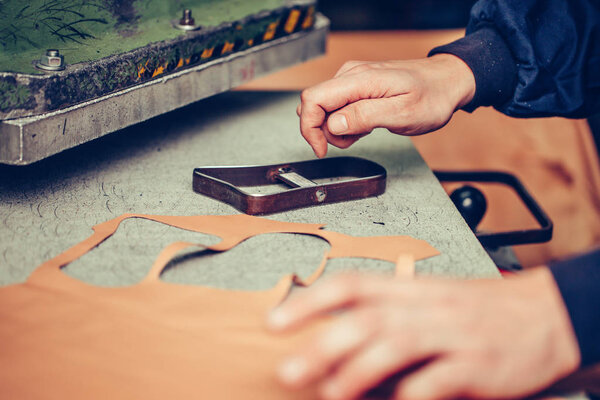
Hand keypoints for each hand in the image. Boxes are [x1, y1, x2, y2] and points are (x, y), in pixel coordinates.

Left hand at [267, 268, 579, 399]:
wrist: (546, 315)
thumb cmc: (481, 310)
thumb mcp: (432, 301)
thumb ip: (390, 317)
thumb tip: (340, 349)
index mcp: (411, 289)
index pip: (351, 285)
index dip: (310, 301)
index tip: (276, 321)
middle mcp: (427, 307)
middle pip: (366, 318)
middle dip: (323, 344)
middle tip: (289, 370)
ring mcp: (452, 334)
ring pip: (397, 344)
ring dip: (358, 370)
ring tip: (331, 392)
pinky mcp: (478, 365)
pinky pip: (439, 380)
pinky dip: (413, 394)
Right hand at [297, 54, 475, 157]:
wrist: (448, 81)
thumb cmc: (432, 97)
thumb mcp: (402, 113)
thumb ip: (365, 116)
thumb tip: (334, 123)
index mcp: (359, 79)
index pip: (313, 99)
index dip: (309, 128)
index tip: (321, 149)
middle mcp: (351, 74)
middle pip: (314, 104)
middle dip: (324, 131)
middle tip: (351, 141)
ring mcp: (353, 78)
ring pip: (325, 108)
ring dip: (336, 128)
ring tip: (364, 133)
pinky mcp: (357, 85)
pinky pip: (337, 106)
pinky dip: (345, 123)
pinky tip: (364, 126)